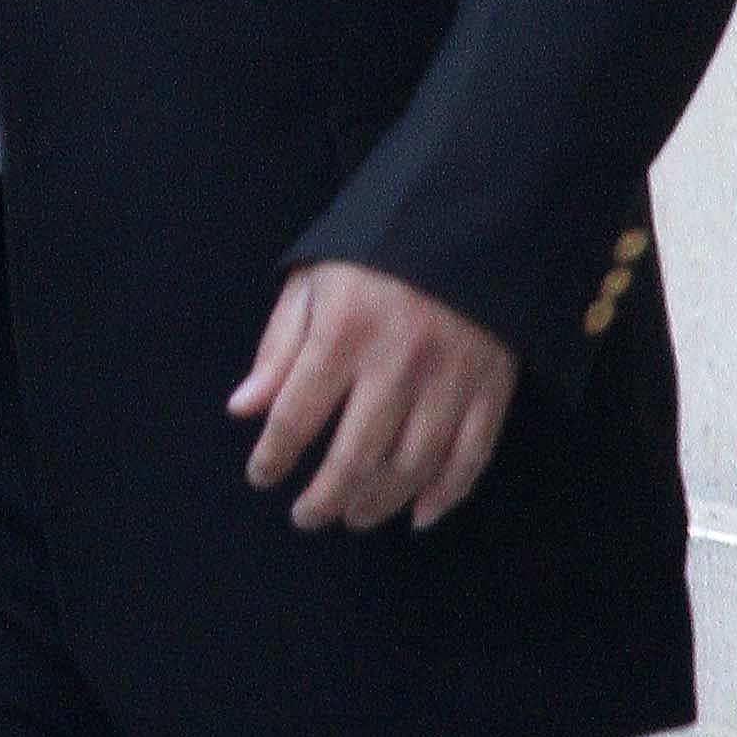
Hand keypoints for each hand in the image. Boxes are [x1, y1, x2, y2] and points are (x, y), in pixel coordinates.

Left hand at [229, 262, 517, 535]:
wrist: (469, 219)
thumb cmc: (378, 254)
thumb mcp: (313, 283)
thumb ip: (279, 348)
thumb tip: (244, 409)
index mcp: (344, 332)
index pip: (296, 416)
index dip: (274, 456)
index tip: (262, 477)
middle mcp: (397, 362)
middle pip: (355, 456)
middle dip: (324, 498)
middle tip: (306, 517)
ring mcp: (450, 378)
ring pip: (411, 466)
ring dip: (378, 503)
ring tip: (353, 517)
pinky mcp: (492, 385)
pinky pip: (470, 456)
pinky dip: (446, 495)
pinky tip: (419, 515)